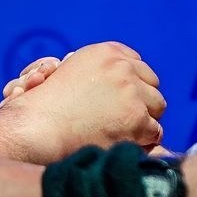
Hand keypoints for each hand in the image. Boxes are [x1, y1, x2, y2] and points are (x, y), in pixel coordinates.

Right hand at [6, 42, 164, 158]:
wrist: (38, 129)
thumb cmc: (48, 107)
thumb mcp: (72, 71)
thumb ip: (100, 70)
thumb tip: (127, 72)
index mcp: (106, 52)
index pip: (136, 64)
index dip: (132, 84)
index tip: (123, 99)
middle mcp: (122, 68)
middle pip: (152, 83)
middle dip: (142, 100)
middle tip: (126, 118)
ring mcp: (131, 93)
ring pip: (157, 107)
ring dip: (145, 120)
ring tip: (125, 132)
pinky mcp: (136, 119)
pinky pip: (155, 132)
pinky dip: (143, 141)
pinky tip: (126, 144)